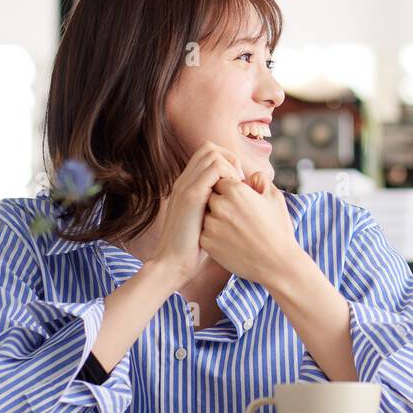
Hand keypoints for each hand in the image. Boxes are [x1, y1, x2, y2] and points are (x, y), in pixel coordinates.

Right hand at [147, 142, 242, 290]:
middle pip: (209, 148)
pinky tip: (234, 195)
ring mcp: (186, 186)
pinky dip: (229, 175)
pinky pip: (215, 168)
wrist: (173, 264)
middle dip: (230, 159)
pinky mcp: (192, 195)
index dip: (226, 162)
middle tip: (239, 183)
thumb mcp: (206, 220)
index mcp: (186, 186)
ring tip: (237, 188)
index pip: (207, 155)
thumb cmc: (194, 248)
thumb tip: (237, 199)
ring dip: (231, 166)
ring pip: (212, 153)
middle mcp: (184, 181)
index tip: (237, 184)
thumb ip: (215, 205)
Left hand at [200, 171, 303, 289]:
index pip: (221, 179)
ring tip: (235, 229)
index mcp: (236, 190)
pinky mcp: (207, 242)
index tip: (240, 199)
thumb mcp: (275, 198)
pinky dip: (213, 234)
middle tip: (237, 215)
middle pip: (210, 195)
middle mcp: (221, 205)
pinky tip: (230, 240)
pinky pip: (204, 231)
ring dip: (215, 218)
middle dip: (220, 202)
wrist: (277, 263)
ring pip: (205, 213)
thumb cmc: (279, 229)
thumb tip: (248, 176)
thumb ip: (260, 180)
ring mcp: (212, 224)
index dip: (230, 188)